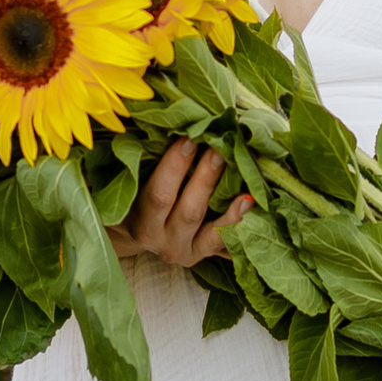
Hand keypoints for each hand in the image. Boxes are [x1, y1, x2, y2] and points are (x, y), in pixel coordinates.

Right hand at [110, 141, 252, 267]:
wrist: (139, 233)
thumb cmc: (135, 199)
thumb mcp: (131, 186)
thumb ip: (143, 164)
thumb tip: (167, 126)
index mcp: (140, 222)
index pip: (158, 194)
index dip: (174, 167)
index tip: (189, 138)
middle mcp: (162, 240)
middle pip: (188, 211)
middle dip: (206, 178)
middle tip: (220, 147)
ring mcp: (185, 251)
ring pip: (211, 231)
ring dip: (229, 204)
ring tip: (245, 179)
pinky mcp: (204, 254)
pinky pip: (226, 242)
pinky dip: (239, 223)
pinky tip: (250, 204)